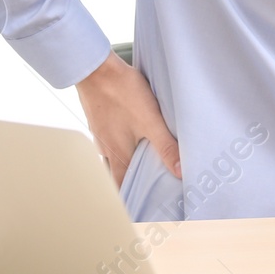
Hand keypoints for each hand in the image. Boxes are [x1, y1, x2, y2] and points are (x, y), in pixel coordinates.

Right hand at [76, 49, 180, 187]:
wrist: (94, 67)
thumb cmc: (121, 92)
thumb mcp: (150, 120)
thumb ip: (165, 146)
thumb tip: (179, 171)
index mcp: (118, 154)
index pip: (123, 186)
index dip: (132, 197)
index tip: (142, 206)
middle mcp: (105, 148)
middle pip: (118, 172)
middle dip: (131, 180)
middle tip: (146, 184)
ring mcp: (99, 133)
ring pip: (113, 154)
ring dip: (126, 159)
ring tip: (142, 159)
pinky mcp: (98, 119)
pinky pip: (109, 138)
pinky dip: (120, 141)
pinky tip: (129, 131)